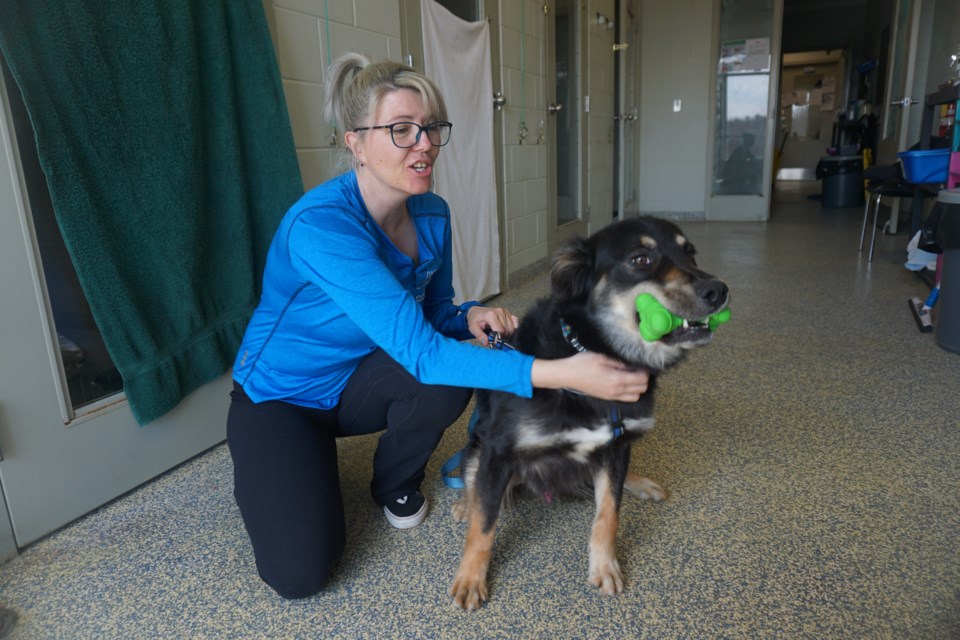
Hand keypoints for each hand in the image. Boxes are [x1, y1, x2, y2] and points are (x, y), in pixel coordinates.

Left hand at [466, 306, 519, 344]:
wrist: (477, 312)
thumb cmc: (475, 320)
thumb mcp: (473, 328)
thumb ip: (480, 336)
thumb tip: (487, 343)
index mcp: (491, 315)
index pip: (500, 330)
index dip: (498, 338)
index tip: (494, 341)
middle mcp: (500, 311)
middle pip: (507, 330)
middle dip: (502, 336)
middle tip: (495, 337)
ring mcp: (505, 312)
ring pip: (512, 328)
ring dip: (507, 333)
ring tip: (499, 333)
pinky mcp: (509, 313)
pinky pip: (516, 322)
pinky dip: (513, 328)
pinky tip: (506, 330)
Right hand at [531, 352, 648, 401]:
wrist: (567, 375)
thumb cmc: (582, 363)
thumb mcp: (601, 357)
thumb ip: (619, 361)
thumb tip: (634, 363)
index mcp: (616, 379)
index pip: (641, 378)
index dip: (645, 370)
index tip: (640, 362)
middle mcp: (616, 391)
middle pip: (642, 388)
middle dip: (644, 378)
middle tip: (637, 368)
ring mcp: (612, 396)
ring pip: (636, 396)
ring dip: (638, 386)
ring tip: (632, 375)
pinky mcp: (608, 397)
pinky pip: (627, 398)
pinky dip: (631, 391)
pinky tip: (624, 381)